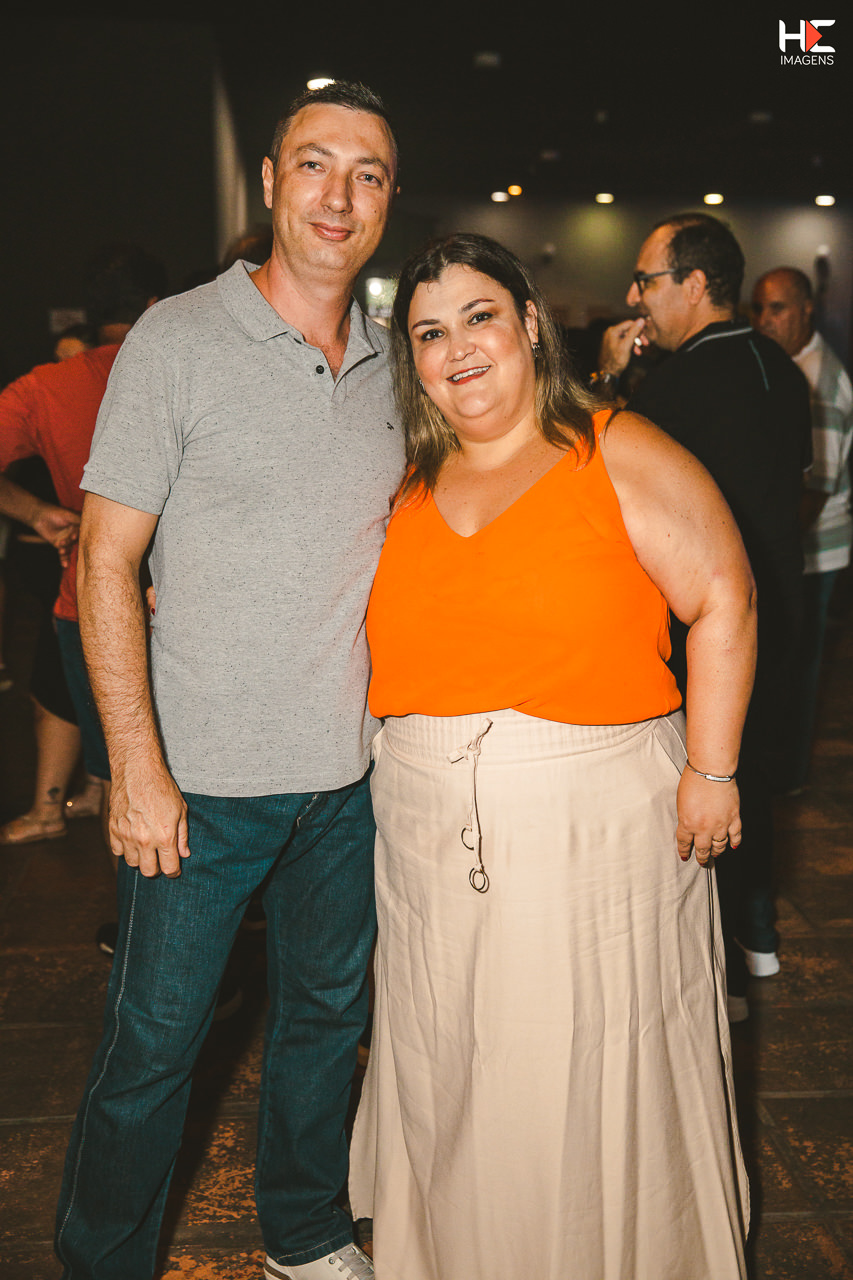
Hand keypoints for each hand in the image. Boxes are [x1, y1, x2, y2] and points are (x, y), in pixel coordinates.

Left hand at [32, 504, 80, 566]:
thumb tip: (90, 525)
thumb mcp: (68, 515)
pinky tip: (65, 564)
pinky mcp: (59, 545)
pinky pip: (63, 554)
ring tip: (61, 550)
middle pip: (77, 543)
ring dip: (67, 552)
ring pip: (70, 549)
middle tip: (66, 543)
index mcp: (78, 526)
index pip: (83, 533)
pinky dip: (64, 559)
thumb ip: (79, 521)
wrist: (39, 516)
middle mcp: (74, 534)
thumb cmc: (54, 512)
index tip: (73, 537)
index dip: (79, 535)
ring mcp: (67, 540)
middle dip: (73, 545)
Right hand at [108, 758, 189, 877]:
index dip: (174, 871)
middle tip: (160, 858)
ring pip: (132, 863)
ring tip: (147, 846)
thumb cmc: (162, 788)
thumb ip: (182, 835)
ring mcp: (126, 835)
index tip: (174, 868)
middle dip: (156, 868)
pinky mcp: (113, 829)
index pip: (169, 868)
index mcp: (165, 836)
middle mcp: (144, 840)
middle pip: (148, 871)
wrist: (137, 771)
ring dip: (140, 858)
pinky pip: (118, 851)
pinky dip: (125, 849)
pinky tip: (132, 839)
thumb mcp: (181, 810)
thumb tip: (184, 854)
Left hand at [599, 318, 646, 377]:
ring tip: (641, 349)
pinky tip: (636, 352)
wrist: (608, 374)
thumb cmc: (616, 360)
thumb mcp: (627, 345)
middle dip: (638, 337)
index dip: (639, 328)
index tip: (646, 335)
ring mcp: (611, 339)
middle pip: (629, 330)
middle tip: (646, 343)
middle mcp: (611, 333)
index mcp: (612, 331)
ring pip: (627, 337)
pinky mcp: (613, 345)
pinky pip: (624, 342)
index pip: (629, 323)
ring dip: (635, 342)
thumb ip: (634, 332)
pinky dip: (630, 346)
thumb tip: (641, 320)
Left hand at [675, 769, 740, 865]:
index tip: (685, 856)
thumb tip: (689, 826)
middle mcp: (704, 828)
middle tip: (702, 862)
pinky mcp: (734, 818)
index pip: (684, 843)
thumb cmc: (693, 781)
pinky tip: (732, 846)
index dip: (684, 851)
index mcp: (687, 824)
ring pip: (720, 845)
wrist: (711, 771)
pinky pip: (735, 836)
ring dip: (717, 851)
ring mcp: (721, 825)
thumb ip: (685, 817)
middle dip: (702, 857)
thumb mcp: (681, 802)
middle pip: (703, 849)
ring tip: (716, 854)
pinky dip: (734, 842)